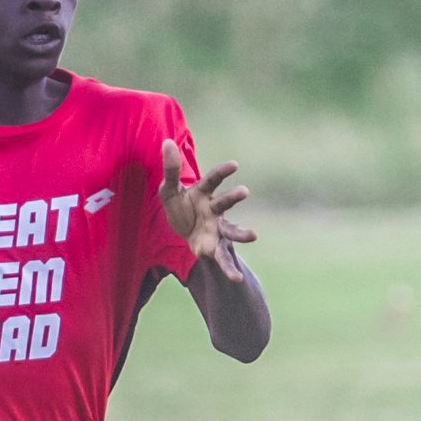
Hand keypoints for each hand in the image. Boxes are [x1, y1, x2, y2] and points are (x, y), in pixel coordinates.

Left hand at [159, 139, 256, 283]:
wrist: (183, 228)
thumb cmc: (180, 205)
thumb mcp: (169, 190)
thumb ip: (171, 169)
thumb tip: (166, 141)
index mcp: (203, 193)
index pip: (213, 180)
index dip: (223, 172)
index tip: (234, 165)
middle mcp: (214, 210)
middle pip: (225, 203)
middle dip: (233, 198)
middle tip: (244, 192)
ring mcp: (216, 229)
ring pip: (231, 231)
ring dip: (242, 233)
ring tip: (254, 235)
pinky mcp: (214, 247)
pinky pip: (223, 259)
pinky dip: (230, 269)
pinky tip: (237, 279)